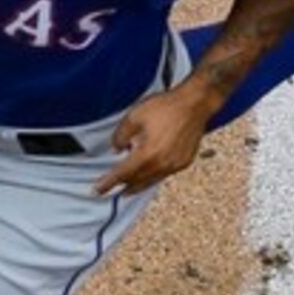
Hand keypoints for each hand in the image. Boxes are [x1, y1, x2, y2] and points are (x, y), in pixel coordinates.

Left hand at [96, 82, 215, 194]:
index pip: (123, 173)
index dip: (109, 182)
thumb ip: (121, 135)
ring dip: (138, 186)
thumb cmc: (166, 107)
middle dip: (123, 186)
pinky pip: (164, 175)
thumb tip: (117, 149)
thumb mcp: (134, 117)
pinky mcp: (184, 162)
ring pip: (151, 181)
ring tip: (127, 190)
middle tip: (111, 191)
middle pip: (137, 181)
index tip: (98, 190)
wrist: (195, 103)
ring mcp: (174, 165)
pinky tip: (149, 174)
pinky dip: (153, 177)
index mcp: (147, 154)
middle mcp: (161, 164)